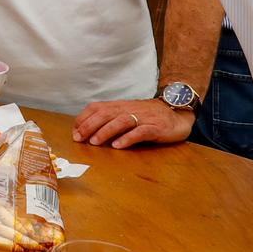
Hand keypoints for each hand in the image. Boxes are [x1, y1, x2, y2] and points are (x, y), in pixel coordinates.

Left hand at [72, 97, 193, 148]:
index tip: (74, 131)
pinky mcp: (156, 127)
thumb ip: (111, 119)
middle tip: (79, 138)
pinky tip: (118, 146)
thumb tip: (89, 131)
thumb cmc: (149, 116)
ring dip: (105, 131)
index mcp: (121, 105)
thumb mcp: (128, 114)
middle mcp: (130, 109)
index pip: (97, 107)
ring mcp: (144, 117)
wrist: (178, 112)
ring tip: (94, 142)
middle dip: (90, 126)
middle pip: (106, 114)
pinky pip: (141, 131)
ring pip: (121, 121)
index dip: (84, 118)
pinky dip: (128, 138)